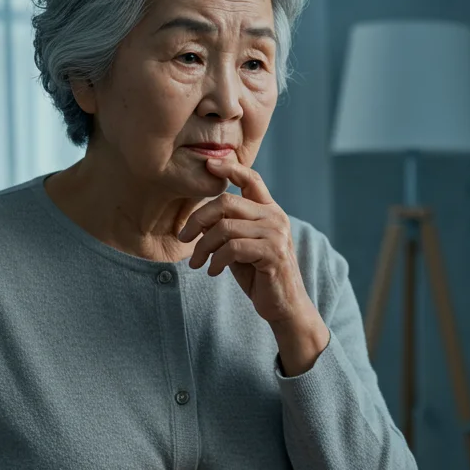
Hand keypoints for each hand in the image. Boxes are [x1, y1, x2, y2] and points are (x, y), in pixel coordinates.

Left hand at [178, 158, 316, 326]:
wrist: (285, 306)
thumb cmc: (260, 276)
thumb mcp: (241, 248)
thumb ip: (227, 229)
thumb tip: (200, 218)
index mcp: (270, 210)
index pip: (251, 179)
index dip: (230, 168)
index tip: (208, 164)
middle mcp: (275, 217)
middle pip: (227, 201)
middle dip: (198, 218)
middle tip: (184, 237)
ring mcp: (276, 234)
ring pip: (225, 227)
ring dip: (204, 247)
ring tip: (198, 263)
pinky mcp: (273, 253)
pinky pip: (232, 248)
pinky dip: (216, 261)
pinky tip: (213, 272)